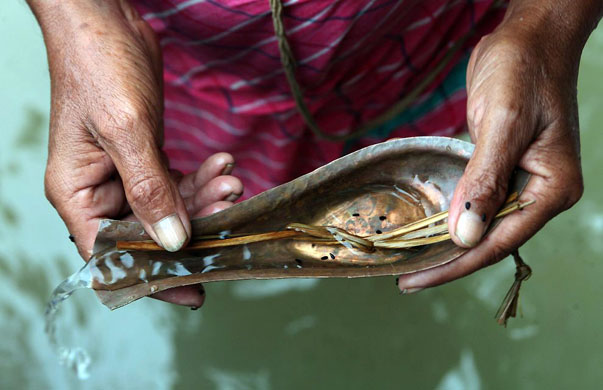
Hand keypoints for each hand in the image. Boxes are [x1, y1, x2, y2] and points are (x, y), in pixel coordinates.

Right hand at [32, 1, 242, 306]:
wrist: (106, 21)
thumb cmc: (98, 66)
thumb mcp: (125, 131)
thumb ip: (149, 190)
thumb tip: (171, 242)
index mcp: (78, 195)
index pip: (111, 257)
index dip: (151, 278)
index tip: (193, 288)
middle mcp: (100, 192)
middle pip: (148, 235)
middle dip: (192, 228)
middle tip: (229, 212)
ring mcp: (124, 176)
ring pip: (170, 209)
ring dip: (205, 199)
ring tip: (232, 180)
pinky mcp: (146, 158)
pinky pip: (177, 182)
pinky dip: (202, 178)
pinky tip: (223, 164)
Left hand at [397, 1, 600, 291]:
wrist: (528, 37)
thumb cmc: (523, 70)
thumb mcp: (504, 123)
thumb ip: (486, 180)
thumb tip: (465, 235)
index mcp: (552, 188)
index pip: (498, 241)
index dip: (455, 264)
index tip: (416, 279)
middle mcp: (540, 192)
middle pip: (490, 239)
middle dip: (448, 259)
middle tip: (406, 278)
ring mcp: (521, 181)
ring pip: (480, 223)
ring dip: (447, 241)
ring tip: (410, 261)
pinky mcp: (502, 168)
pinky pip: (475, 201)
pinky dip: (451, 214)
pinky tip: (427, 227)